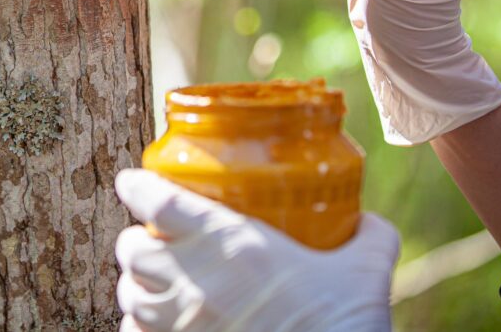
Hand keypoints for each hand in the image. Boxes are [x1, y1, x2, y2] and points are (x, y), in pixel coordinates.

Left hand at [114, 170, 398, 331]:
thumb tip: (372, 222)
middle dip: (139, 241)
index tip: (134, 182)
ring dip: (139, 284)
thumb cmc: (343, 325)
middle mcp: (193, 280)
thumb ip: (368, 237)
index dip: (137, 186)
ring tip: (159, 283)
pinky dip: (141, 327)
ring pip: (128, 293)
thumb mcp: (365, 272)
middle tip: (157, 241)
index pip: (155, 200)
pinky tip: (164, 325)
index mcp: (229, 242)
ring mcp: (178, 324)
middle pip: (130, 247)